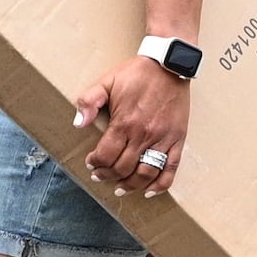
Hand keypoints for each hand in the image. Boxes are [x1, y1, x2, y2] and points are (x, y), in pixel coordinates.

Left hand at [70, 54, 189, 196]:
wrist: (169, 64)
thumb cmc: (137, 74)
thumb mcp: (107, 81)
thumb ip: (89, 101)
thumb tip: (78, 123)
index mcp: (125, 122)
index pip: (106, 155)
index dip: (96, 163)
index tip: (91, 163)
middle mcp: (144, 135)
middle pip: (123, 168)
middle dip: (108, 175)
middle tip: (100, 175)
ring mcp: (163, 139)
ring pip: (145, 174)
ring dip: (130, 185)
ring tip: (120, 188)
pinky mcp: (178, 140)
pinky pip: (171, 169)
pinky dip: (161, 185)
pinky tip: (150, 191)